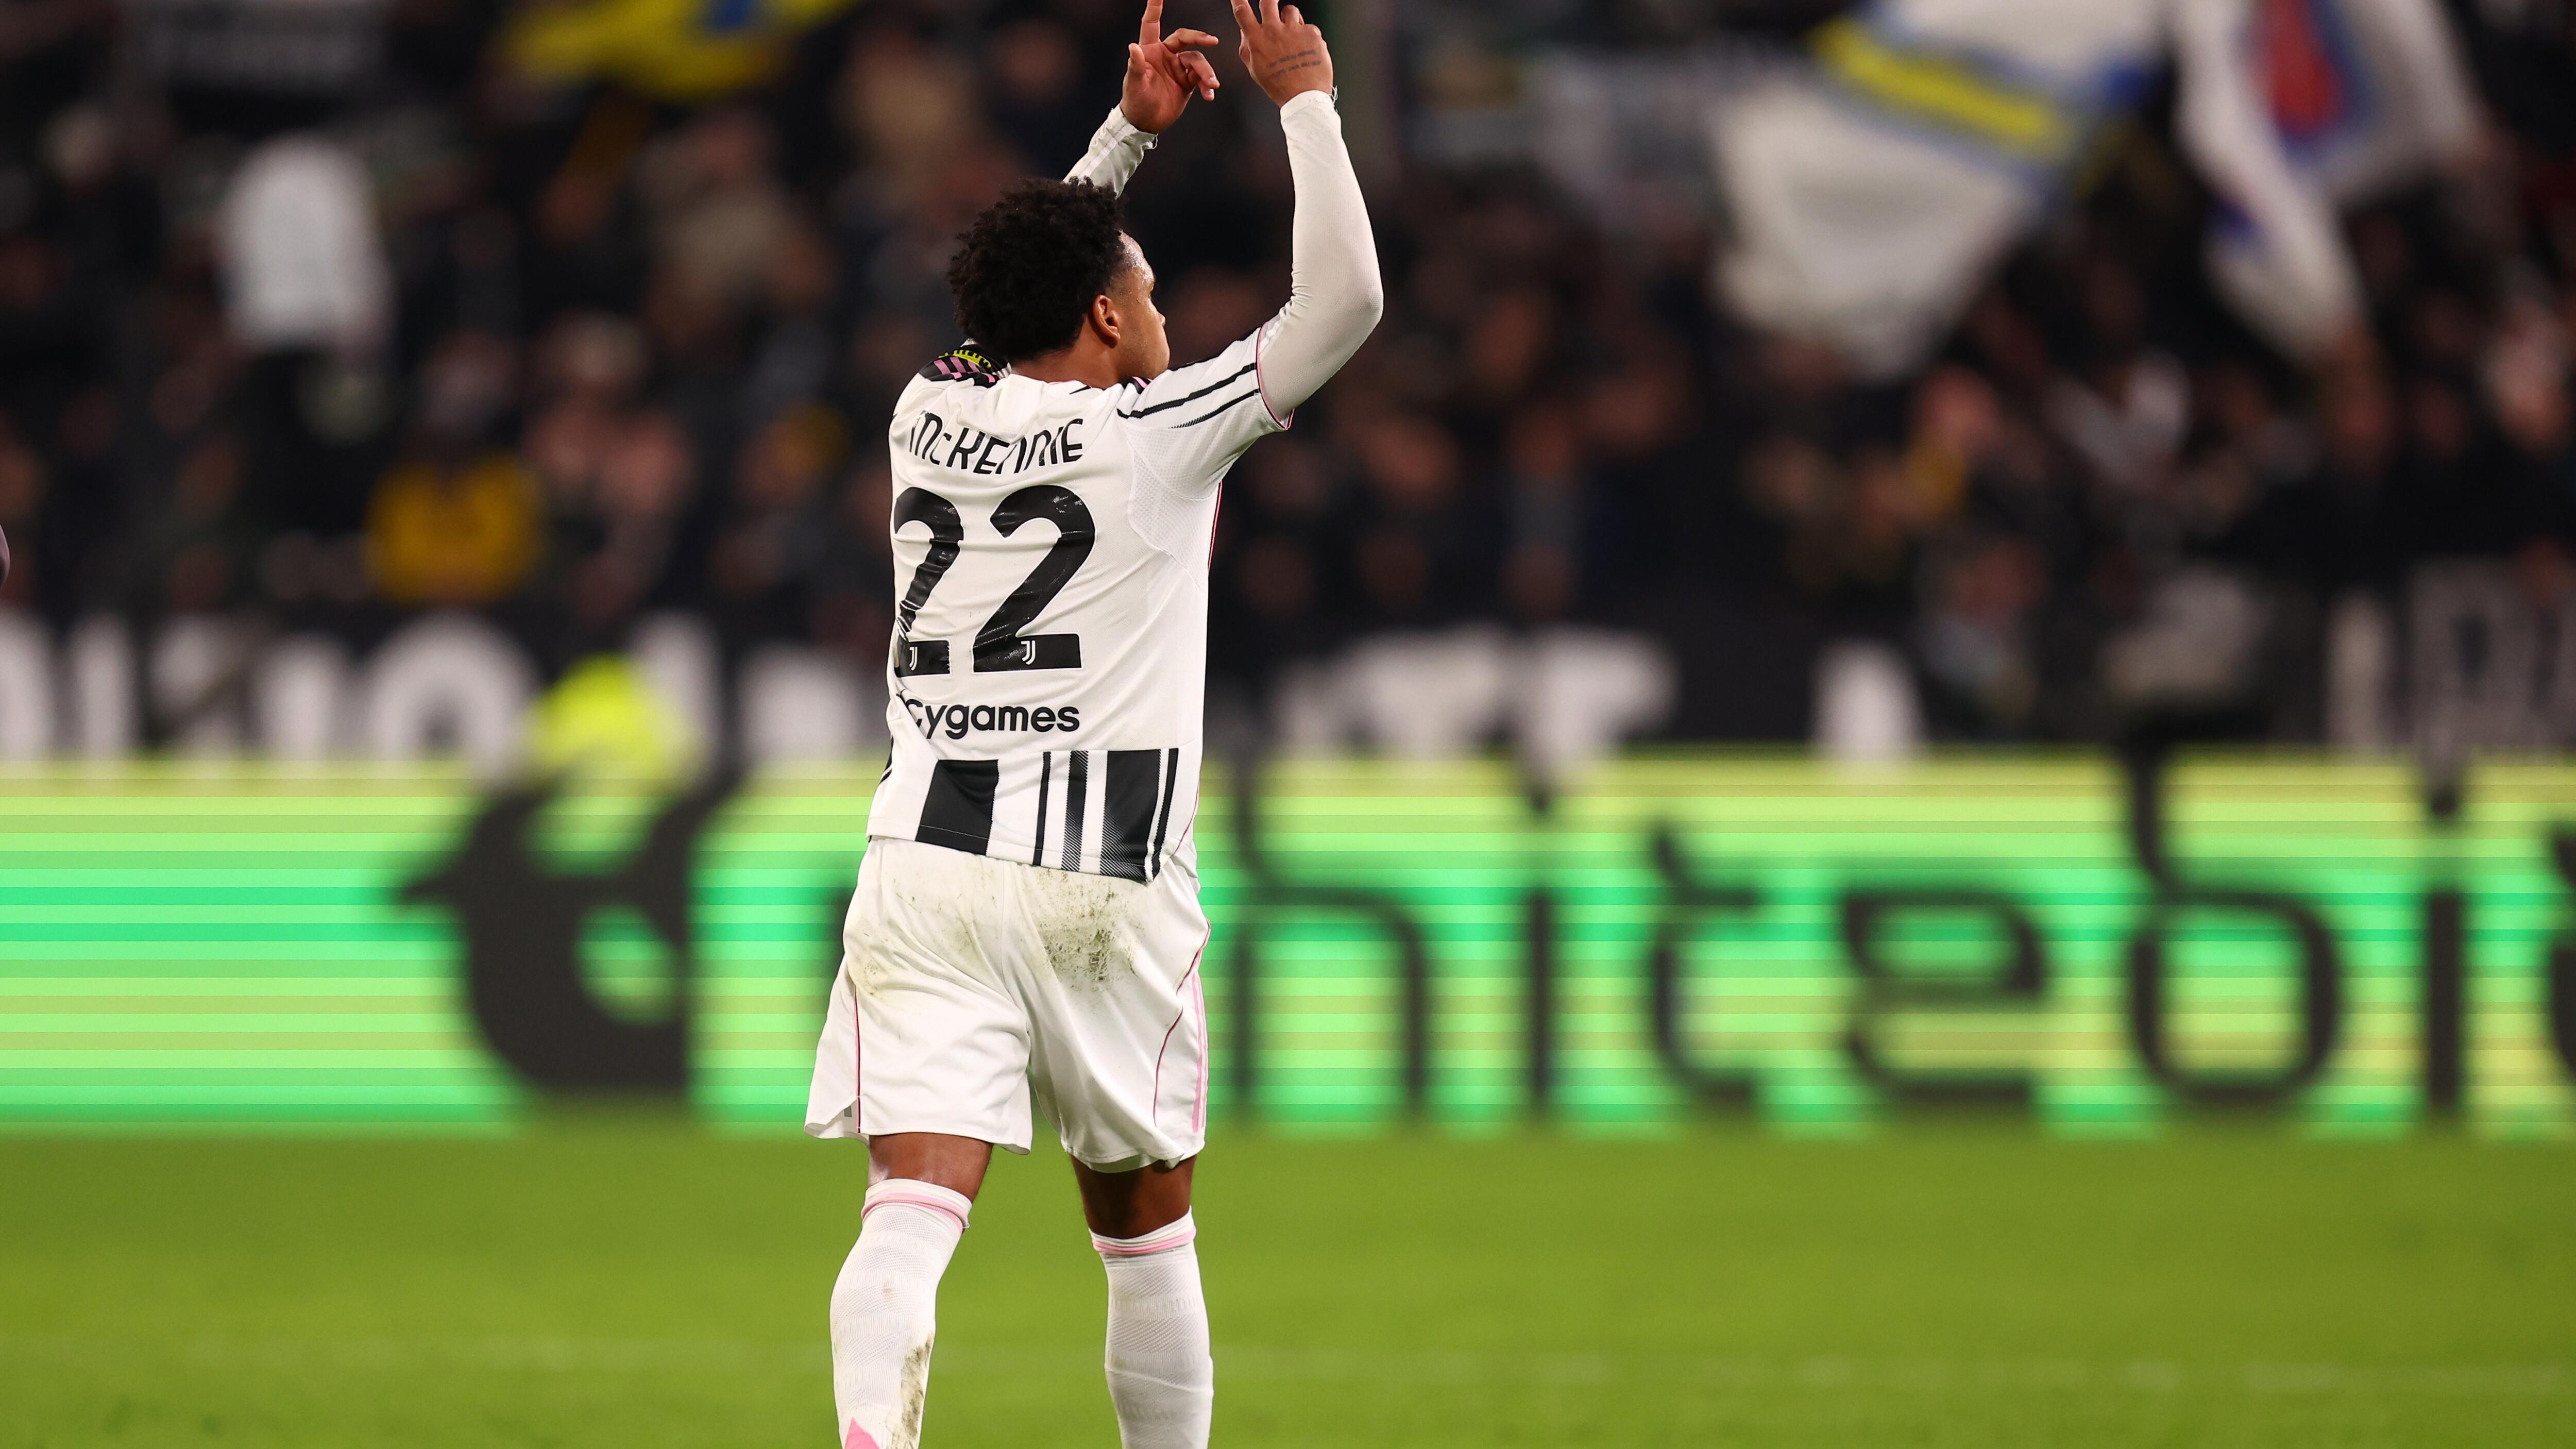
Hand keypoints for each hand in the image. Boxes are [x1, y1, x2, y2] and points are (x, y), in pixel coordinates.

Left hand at [1121, 0, 1221, 133]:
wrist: (1145, 123)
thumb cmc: (1135, 102)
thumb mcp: (1133, 84)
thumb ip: (1135, 65)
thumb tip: (1133, 47)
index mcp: (1150, 50)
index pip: (1151, 23)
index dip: (1155, 7)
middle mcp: (1166, 56)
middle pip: (1185, 39)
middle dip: (1199, 37)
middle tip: (1213, 41)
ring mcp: (1178, 69)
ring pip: (1198, 61)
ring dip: (1206, 72)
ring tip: (1212, 85)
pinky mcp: (1188, 82)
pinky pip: (1202, 78)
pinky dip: (1207, 86)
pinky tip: (1210, 94)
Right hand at [1230, 0, 1331, 106]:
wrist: (1304, 97)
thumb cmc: (1279, 86)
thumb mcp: (1255, 69)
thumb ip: (1247, 48)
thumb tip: (1245, 31)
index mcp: (1257, 40)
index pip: (1242, 11)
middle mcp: (1274, 30)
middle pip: (1268, 0)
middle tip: (1273, 2)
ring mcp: (1294, 30)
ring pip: (1291, 10)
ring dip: (1290, 19)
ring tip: (1293, 37)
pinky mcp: (1311, 33)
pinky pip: (1308, 26)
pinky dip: (1307, 36)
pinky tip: (1307, 51)